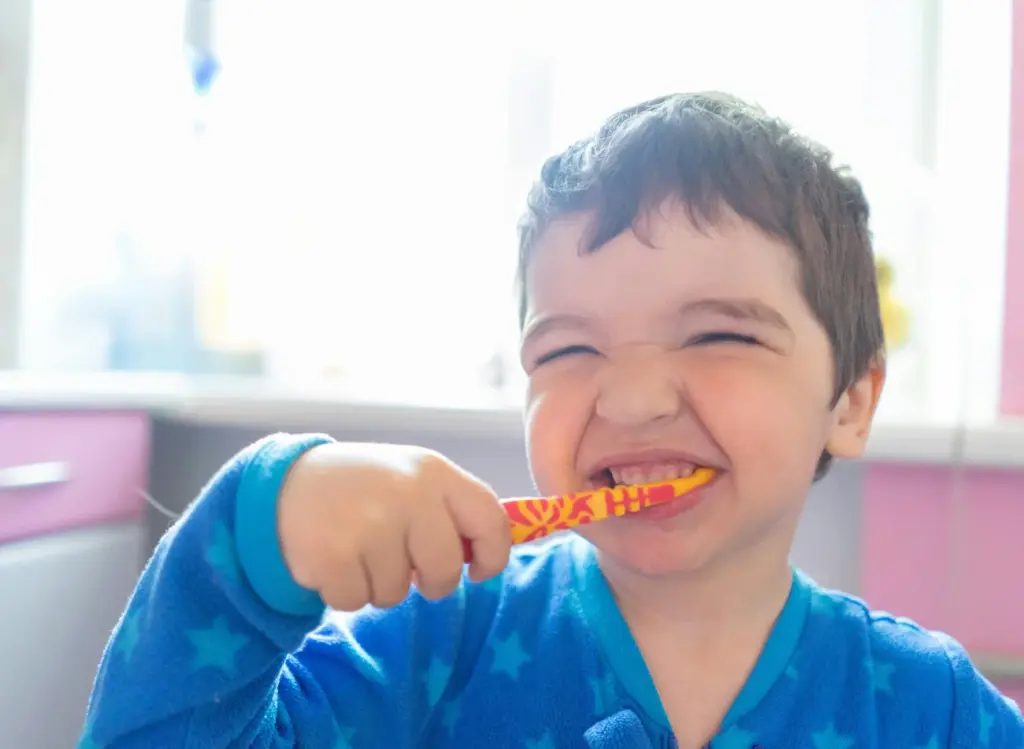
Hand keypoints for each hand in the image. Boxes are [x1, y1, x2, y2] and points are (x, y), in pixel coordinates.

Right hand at [276, 442, 510, 611]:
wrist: (285, 485)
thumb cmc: (364, 490)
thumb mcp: (411, 481)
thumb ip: (451, 511)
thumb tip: (487, 556)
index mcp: (434, 472)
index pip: (489, 519)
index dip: (494, 554)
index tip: (479, 571)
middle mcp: (407, 493)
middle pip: (445, 571)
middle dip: (429, 582)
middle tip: (404, 565)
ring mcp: (370, 523)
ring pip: (396, 593)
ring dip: (378, 584)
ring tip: (357, 549)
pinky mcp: (333, 554)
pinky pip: (356, 601)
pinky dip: (344, 591)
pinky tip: (332, 560)